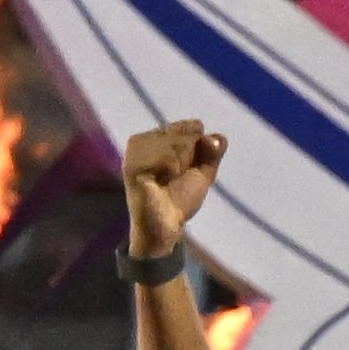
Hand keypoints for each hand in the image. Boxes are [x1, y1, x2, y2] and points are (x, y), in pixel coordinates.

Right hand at [120, 121, 222, 261]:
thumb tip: (216, 136)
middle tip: (174, 177)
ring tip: (165, 181)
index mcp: (156, 137)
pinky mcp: (132, 165)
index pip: (193, 126)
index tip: (187, 167)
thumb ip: (213, 151)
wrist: (166, 223)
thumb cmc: (181, 196)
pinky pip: (167, 159)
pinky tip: (159, 183)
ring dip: (180, 167)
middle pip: (186, 134)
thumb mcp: (203, 171)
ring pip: (177, 144)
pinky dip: (171, 172)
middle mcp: (142, 140)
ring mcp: (134, 152)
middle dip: (190, 159)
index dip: (200, 149)